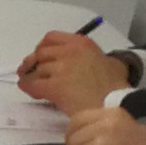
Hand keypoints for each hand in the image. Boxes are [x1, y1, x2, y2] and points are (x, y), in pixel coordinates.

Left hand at [15, 31, 129, 108]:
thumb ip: (97, 57)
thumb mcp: (112, 63)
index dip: (42, 46)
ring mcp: (61, 68)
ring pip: (37, 70)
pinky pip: (34, 85)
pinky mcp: (55, 86)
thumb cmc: (116, 87)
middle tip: (30, 70)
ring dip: (32, 76)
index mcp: (81, 43)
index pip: (51, 38)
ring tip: (31, 83)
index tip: (40, 54)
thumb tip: (95, 62)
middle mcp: (69, 52)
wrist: (114, 106)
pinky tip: (31, 91)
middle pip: (41, 53)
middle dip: (33, 62)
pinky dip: (29, 87)